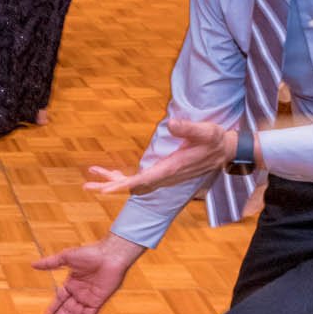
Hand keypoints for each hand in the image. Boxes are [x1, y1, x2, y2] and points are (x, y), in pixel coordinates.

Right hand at [33, 233, 144, 313]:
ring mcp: (89, 298)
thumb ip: (50, 263)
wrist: (111, 255)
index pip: (59, 300)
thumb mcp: (66, 257)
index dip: (52, 310)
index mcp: (71, 284)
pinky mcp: (98, 301)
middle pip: (66, 310)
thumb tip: (32, 264)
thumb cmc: (91, 253)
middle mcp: (79, 293)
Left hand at [85, 119, 236, 194]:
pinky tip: (106, 172)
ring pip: (132, 183)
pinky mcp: (161, 171)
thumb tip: (172, 124)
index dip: (124, 185)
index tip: (107, 190)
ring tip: (90, 177)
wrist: (225, 151)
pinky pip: (137, 177)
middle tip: (87, 187)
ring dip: (111, 181)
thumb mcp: (206, 131)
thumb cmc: (215, 140)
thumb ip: (189, 128)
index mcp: (171, 168)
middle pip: (132, 186)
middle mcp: (164, 175)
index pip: (143, 180)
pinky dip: (120, 176)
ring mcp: (161, 175)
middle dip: (110, 187)